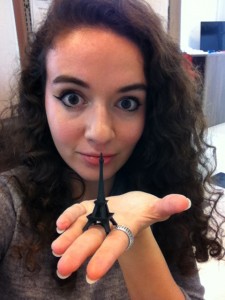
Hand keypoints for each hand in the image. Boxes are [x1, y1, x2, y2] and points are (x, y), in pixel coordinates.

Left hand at [51, 192, 190, 281]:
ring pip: (80, 230)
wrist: (130, 207)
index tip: (91, 276)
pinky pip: (76, 213)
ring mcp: (95, 219)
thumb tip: (184, 201)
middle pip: (93, 241)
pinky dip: (68, 218)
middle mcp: (108, 228)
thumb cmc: (144, 209)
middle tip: (62, 271)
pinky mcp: (87, 209)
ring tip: (55, 250)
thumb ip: (167, 206)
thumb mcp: (156, 207)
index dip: (104, 258)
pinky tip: (59, 226)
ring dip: (67, 240)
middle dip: (78, 254)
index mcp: (125, 229)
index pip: (115, 245)